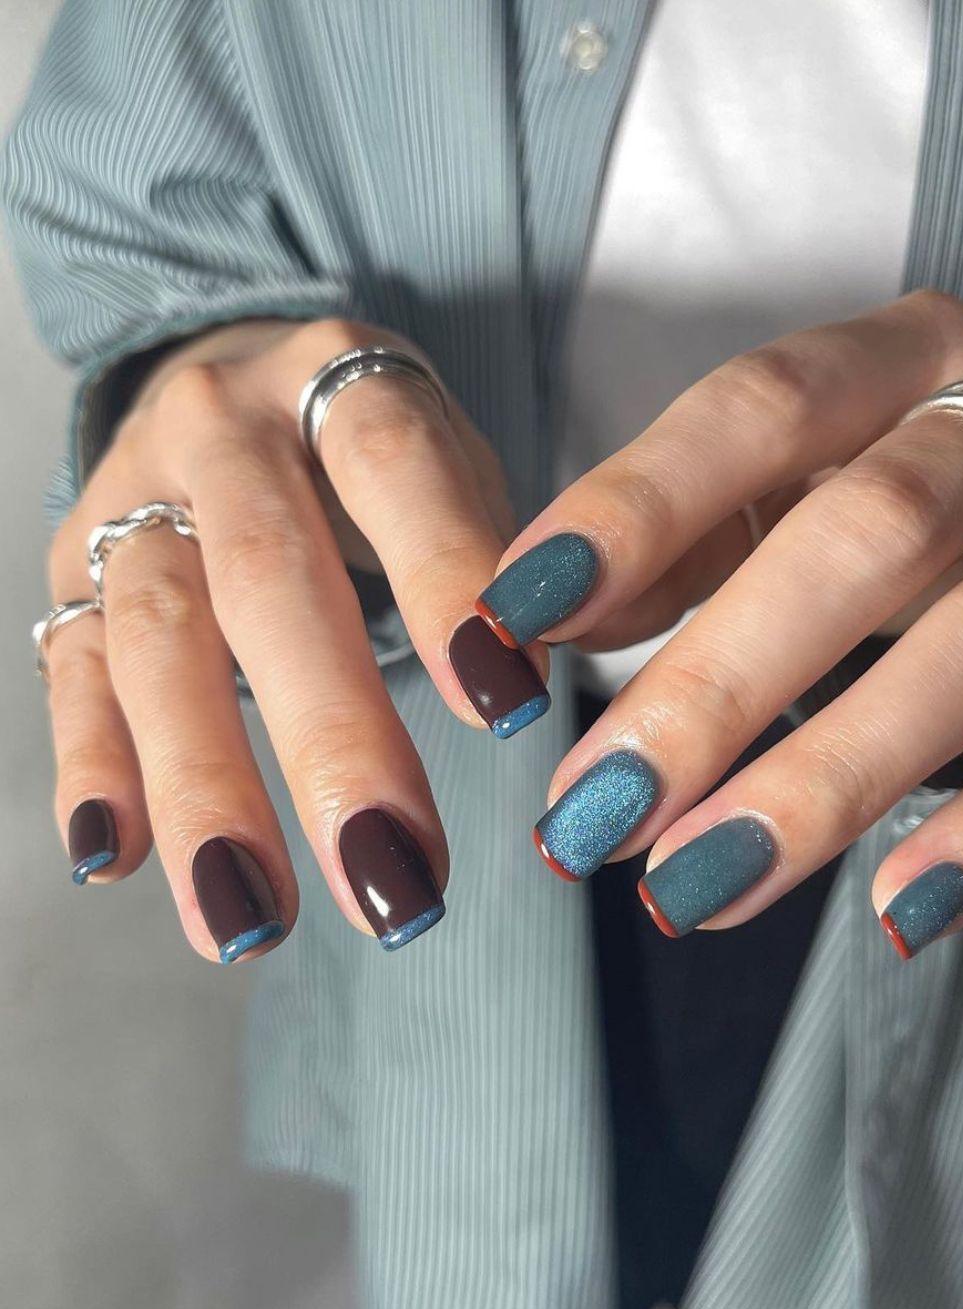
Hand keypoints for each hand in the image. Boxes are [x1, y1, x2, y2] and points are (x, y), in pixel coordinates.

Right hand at [45, 316, 549, 960]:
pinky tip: (114, 861)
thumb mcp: (451, 460)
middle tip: (394, 878)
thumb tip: (536, 673)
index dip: (445, 576)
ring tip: (251, 923)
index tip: (505, 710)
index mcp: (338, 375)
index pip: (394, 464)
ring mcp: (131, 497)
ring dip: (204, 788)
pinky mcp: (72, 568)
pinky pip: (70, 667)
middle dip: (332, 737)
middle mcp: (219, 425)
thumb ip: (496, 549)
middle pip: (269, 579)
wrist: (230, 382)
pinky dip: (92, 765)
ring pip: (157, 641)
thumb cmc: (372, 453)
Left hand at [476, 289, 962, 957]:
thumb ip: (677, 540)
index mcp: (900, 361)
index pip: (758, 408)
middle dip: (716, 684)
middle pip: (867, 536)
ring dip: (826, 776)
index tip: (516, 616)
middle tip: (591, 808)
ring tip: (694, 882)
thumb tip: (546, 627)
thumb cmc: (917, 491)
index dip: (636, 508)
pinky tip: (896, 908)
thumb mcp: (800, 478)